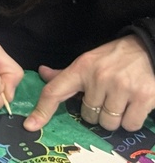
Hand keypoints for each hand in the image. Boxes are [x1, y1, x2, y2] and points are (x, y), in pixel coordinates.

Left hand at [25, 35, 154, 131]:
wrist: (148, 49)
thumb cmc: (114, 57)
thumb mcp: (88, 61)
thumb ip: (66, 74)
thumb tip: (43, 73)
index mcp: (81, 68)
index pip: (55, 91)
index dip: (42, 110)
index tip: (31, 125)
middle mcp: (99, 78)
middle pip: (87, 115)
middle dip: (97, 111)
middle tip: (106, 97)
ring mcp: (121, 88)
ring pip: (108, 123)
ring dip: (115, 118)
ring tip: (121, 100)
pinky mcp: (143, 98)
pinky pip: (130, 125)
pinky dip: (131, 120)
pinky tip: (133, 105)